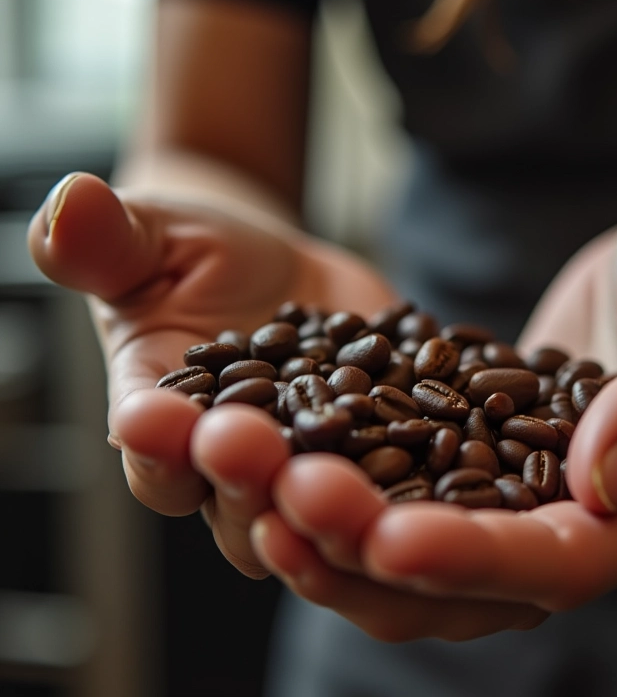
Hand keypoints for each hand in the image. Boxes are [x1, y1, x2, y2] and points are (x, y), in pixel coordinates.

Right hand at [27, 171, 395, 577]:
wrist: (267, 266)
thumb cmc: (192, 254)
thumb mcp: (151, 239)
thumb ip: (107, 241)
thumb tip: (64, 204)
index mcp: (165, 421)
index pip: (151, 451)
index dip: (154, 443)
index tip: (156, 420)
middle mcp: (236, 461)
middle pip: (241, 498)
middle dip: (252, 480)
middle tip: (267, 454)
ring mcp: (313, 459)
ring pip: (324, 506)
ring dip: (339, 499)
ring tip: (356, 476)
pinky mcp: (381, 438)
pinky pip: (406, 460)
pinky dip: (427, 460)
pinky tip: (458, 442)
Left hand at [246, 179, 616, 637]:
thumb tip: (601, 476)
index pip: (569, 559)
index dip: (477, 559)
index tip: (387, 540)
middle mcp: (602, 518)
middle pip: (482, 579)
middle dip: (378, 556)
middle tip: (284, 510)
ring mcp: (543, 489)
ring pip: (436, 550)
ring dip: (346, 539)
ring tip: (261, 499)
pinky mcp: (497, 450)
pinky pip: (421, 486)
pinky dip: (358, 484)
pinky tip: (292, 460)